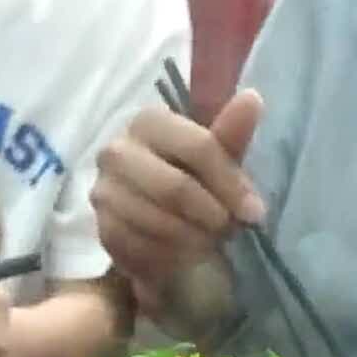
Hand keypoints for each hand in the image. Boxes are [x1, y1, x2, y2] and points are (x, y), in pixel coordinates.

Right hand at [90, 90, 264, 312]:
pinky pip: (143, 249)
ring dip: (194, 239)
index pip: (198, 147)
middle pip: (175, 188)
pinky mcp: (103, 229)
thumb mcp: (214, 156)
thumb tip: (252, 99)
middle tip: (230, 231)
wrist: (150, 215)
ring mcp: (105, 192)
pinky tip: (186, 256)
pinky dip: (171, 257)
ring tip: (210, 243)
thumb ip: (230, 134)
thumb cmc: (187, 178)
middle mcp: (117, 152)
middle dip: (211, 214)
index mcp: (149, 122)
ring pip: (159, 222)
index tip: (253, 212)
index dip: (229, 183)